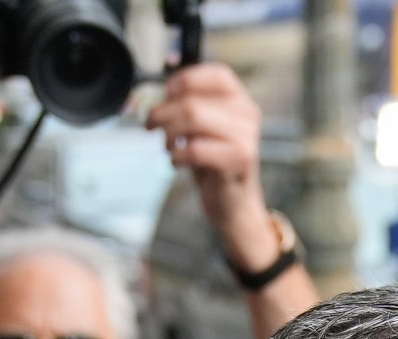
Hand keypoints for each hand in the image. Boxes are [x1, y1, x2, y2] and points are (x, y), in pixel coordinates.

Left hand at [147, 64, 275, 268]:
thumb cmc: (213, 164)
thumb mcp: (201, 130)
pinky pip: (196, 149)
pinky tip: (177, 161)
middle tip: (150, 125)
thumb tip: (160, 93)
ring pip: (194, 119)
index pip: (217, 74)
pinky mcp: (239, 159)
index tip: (166, 93)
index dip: (187, 79)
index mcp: (241, 101)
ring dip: (169, 133)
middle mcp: (247, 114)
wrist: (234, 204)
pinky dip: (177, 155)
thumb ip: (188, 107)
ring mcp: (246, 137)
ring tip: (167, 146)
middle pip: (194, 100)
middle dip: (163, 112)